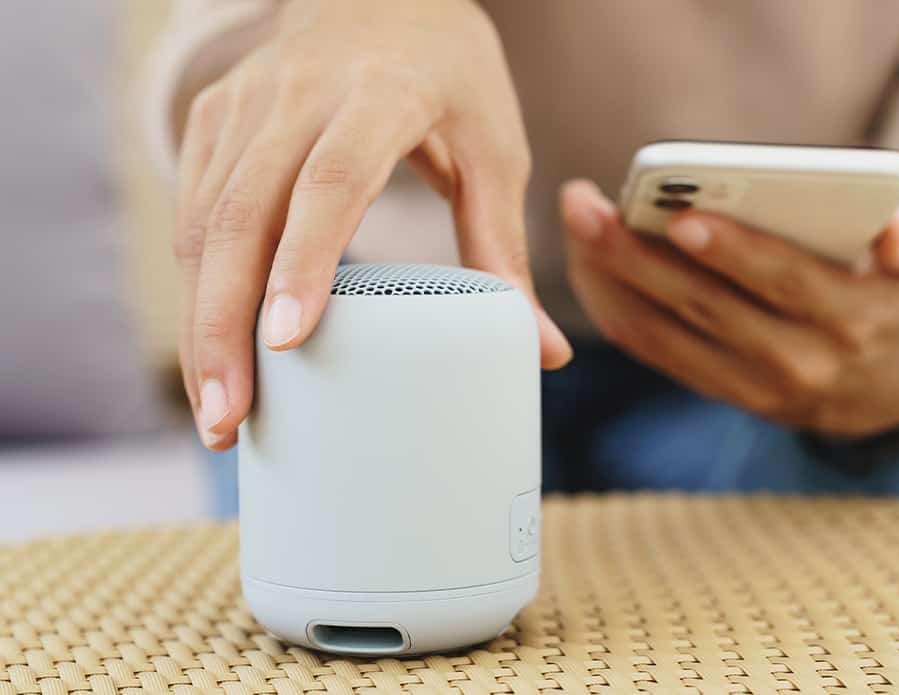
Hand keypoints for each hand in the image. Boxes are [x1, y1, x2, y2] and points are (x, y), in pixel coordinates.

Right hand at [174, 0, 570, 449]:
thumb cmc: (451, 76)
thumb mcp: (494, 149)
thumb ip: (505, 248)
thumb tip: (546, 355)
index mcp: (382, 95)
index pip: (333, 179)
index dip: (307, 259)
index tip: (287, 341)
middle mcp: (299, 94)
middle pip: (243, 212)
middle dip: (225, 324)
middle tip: (229, 421)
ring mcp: (246, 104)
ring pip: (202, 220)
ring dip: (200, 321)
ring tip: (217, 410)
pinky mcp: (215, 118)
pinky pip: (191, 208)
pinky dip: (195, 286)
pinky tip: (209, 351)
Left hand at [560, 180, 898, 436]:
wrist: (880, 392)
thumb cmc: (892, 300)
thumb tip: (895, 233)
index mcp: (852, 321)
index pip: (785, 281)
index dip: (733, 251)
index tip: (680, 218)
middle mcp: (799, 363)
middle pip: (707, 306)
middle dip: (640, 256)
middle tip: (587, 208)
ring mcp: (752, 386)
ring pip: (668, 333)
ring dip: (612, 280)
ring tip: (577, 227)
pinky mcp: (718, 391)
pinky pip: (655, 352)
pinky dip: (616, 309)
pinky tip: (586, 266)